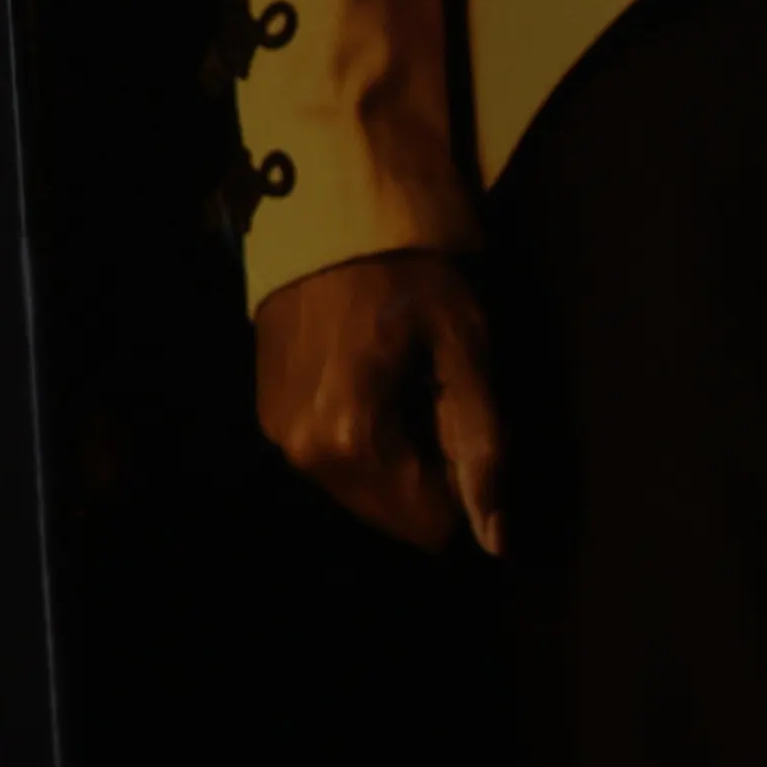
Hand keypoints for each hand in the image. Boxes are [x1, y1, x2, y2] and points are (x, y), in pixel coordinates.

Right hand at [252, 249, 504, 554]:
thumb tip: (496, 541)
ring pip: (365, 495)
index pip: (429, 526)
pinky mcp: (270, 420)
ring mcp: (279, 438)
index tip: (466, 425)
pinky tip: (377, 385)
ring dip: (400, 461)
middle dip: (431, 477)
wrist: (328, 225)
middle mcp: (304, 453)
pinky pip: (335, 463)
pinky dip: (368, 443)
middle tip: (437, 399)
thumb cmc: (411, 281)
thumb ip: (482, 450)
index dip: (466, 490)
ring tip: (406, 387)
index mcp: (352, 440)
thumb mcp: (466, 355)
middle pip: (393, 517)